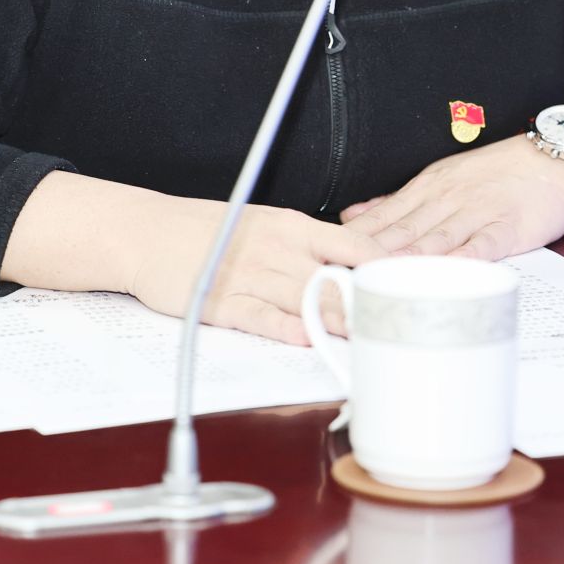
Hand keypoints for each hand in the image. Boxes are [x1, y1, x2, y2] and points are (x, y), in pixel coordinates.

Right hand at [125, 197, 385, 345]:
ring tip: (370, 338)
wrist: (147, 233)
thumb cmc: (208, 231)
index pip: (352, 244)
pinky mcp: (222, 302)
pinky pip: (260, 317)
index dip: (385, 266)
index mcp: (290, 226)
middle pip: (334, 279)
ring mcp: (249, 276)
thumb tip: (353, 269)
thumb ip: (306, 247)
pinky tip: (306, 338)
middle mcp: (275, 249)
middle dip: (369, 304)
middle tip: (402, 322)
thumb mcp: (263, 226)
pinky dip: (285, 329)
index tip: (415, 284)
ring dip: (338, 321)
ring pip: (304, 301)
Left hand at [340, 134, 563, 261]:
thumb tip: (353, 215)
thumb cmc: (499, 174)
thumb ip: (398, 201)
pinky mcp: (505, 228)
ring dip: (403, 262)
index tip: (327, 260)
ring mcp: (474, 213)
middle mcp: (444, 199)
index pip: (381, 218)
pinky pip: (478, 247)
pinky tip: (441, 277)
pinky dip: (458, 262)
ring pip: (432, 240)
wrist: (552, 161)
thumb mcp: (442, 177)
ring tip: (377, 283)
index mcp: (426, 188)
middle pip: (399, 232)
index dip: (353, 241)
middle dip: (368, 257)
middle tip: (341, 279)